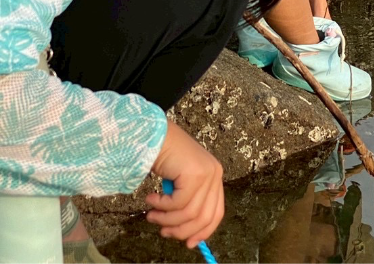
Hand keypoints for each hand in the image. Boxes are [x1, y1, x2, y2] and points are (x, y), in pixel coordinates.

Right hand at [147, 121, 223, 247]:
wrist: (156, 135)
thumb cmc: (167, 158)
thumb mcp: (182, 183)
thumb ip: (189, 202)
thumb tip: (187, 234)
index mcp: (215, 177)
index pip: (216, 213)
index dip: (203, 232)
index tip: (188, 244)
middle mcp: (215, 174)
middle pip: (204, 217)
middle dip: (182, 230)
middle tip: (163, 232)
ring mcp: (207, 173)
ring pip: (189, 214)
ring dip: (167, 219)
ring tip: (151, 215)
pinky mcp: (195, 174)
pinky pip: (178, 204)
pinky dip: (162, 206)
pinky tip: (151, 198)